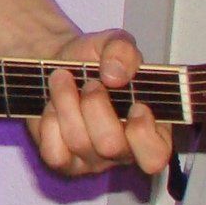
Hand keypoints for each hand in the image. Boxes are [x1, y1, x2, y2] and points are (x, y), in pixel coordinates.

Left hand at [28, 29, 172, 176]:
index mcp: (151, 131)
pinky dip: (49, 123)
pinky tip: (52, 106)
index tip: (135, 104)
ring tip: (62, 80)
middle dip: (95, 105)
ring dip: (66, 103)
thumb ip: (123, 50)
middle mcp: (123, 152)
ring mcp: (92, 160)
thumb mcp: (114, 42)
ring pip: (79, 143)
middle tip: (90, 83)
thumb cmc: (95, 60)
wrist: (57, 64)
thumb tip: (116, 76)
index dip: (143, 132)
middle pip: (111, 145)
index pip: (155, 156)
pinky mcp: (63, 161)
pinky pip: (54, 153)